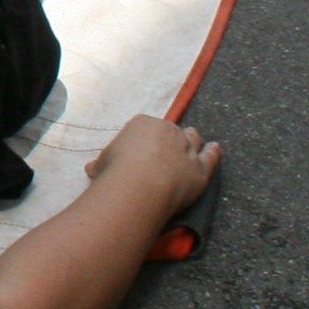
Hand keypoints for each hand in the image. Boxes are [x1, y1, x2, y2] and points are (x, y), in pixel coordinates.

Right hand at [86, 114, 220, 214]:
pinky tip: (216, 148)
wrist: (139, 184)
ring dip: (193, 140)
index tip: (145, 147)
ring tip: (195, 140)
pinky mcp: (200, 168)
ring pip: (193, 140)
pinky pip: (210, 157)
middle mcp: (168, 131)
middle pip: (173, 131)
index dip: (148, 137)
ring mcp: (186, 148)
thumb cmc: (116, 170)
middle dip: (172, 138)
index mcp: (143, 124)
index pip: (147, 127)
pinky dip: (214, 152)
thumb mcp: (103, 163)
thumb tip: (92, 169)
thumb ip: (103, 163)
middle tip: (169, 147)